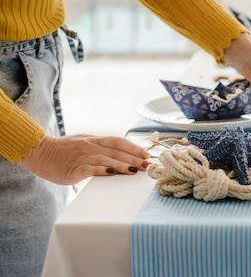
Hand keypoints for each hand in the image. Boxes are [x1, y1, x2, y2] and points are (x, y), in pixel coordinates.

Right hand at [19, 134, 150, 184]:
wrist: (40, 153)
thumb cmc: (63, 150)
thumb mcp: (84, 143)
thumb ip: (100, 148)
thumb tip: (119, 155)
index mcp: (94, 140)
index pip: (118, 141)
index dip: (133, 147)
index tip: (146, 154)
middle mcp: (91, 146)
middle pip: (116, 150)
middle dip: (134, 157)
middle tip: (147, 164)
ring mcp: (82, 156)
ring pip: (106, 159)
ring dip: (122, 164)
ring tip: (135, 170)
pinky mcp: (74, 168)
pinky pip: (91, 168)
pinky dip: (103, 170)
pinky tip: (112, 173)